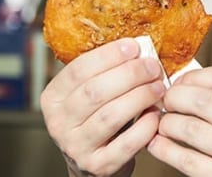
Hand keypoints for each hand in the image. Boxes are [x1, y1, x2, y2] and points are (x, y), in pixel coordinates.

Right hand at [40, 38, 167, 176]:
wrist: (94, 160)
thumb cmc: (97, 115)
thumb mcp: (91, 91)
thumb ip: (106, 70)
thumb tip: (138, 46)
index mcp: (53, 98)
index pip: (78, 69)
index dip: (108, 55)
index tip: (134, 46)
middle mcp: (58, 123)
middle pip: (95, 91)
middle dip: (130, 74)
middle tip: (153, 67)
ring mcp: (76, 147)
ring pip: (111, 115)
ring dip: (140, 97)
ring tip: (159, 87)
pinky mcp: (97, 166)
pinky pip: (126, 144)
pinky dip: (145, 126)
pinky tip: (156, 114)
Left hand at [147, 65, 211, 175]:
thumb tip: (194, 83)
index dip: (194, 75)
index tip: (183, 81)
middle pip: (201, 99)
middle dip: (175, 96)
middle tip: (168, 99)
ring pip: (189, 128)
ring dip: (167, 122)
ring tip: (164, 121)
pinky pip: (186, 160)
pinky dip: (165, 149)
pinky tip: (159, 143)